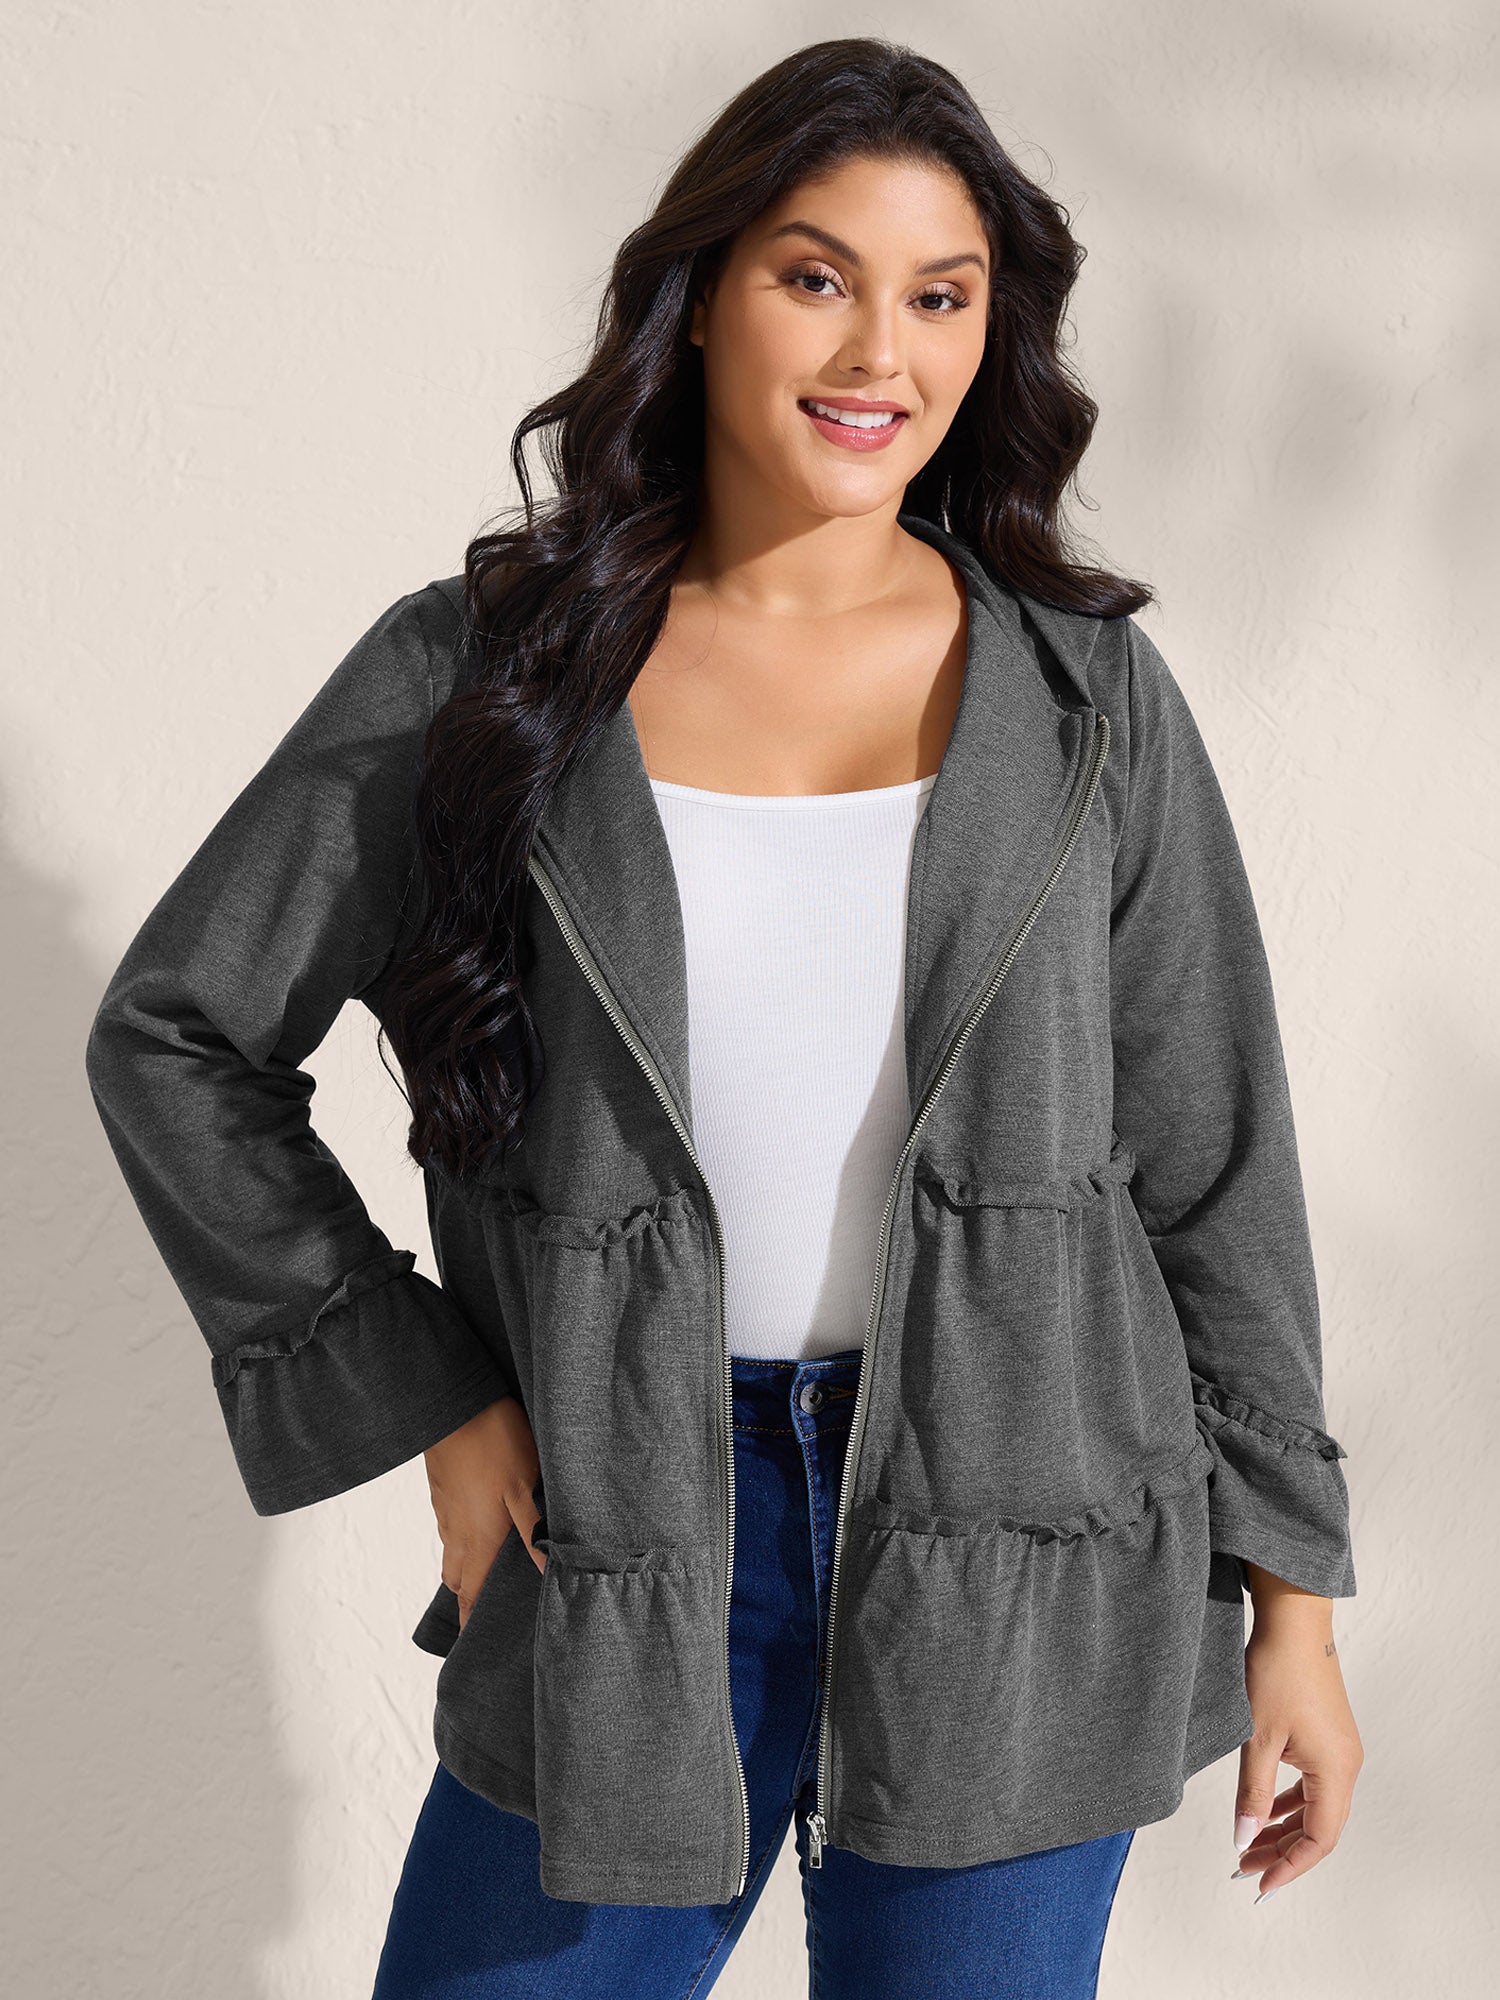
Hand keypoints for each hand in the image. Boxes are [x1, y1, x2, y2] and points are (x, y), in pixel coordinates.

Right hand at [423, 1395, 545, 1629]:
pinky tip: (480, 1530)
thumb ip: (533, 1532)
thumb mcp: (523, 1486)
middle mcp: (458, 1533)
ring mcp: (447, 1512)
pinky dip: (462, 1542)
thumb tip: (543, 1575)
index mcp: (479, 1539)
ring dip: (466, 1571)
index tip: (473, 1648)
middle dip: (469, 1602)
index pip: (471, 1595)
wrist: (453, 1404)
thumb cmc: (493, 1442)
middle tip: (485, 1617)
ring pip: (453, 1554)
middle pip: (459, 1581)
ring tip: (485, 1578)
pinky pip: (451, 1529)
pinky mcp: (443, 1492)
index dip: (471, 1623)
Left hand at [1230, 1572, 1362, 1903]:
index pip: (1319, 1839)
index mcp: (1336, 1771)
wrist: (1293, 1622)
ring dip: (1283, 1828)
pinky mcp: (1329, 1738)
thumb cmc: (1275, 1672)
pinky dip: (1289, 1803)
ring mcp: (1340, 1751)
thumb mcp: (1257, 1737)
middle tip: (1243, 1867)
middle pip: (1319, 1828)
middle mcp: (1347, 1766)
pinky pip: (1313, 1785)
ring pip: (1315, 1807)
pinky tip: (1265, 1810)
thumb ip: (1251, 1792)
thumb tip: (1243, 1839)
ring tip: (1247, 1845)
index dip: (1290, 1866)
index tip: (1259, 1883)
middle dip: (1281, 1851)